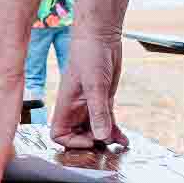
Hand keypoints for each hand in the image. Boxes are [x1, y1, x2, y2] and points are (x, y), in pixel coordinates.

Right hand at [47, 32, 128, 149]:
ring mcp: (90, 105)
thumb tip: (101, 137)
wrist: (101, 37)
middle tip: (108, 145)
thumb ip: (98, 112)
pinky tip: (125, 139)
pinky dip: (115, 132)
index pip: (59, 134)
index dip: (72, 143)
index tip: (91, 140)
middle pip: (78, 137)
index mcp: (66, 105)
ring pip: (95, 131)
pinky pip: (107, 122)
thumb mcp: (96, 85)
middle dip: (92, 144)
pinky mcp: (103, 101)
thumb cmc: (90, 55)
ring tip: (120, 144)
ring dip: (106, 140)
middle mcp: (76, 108)